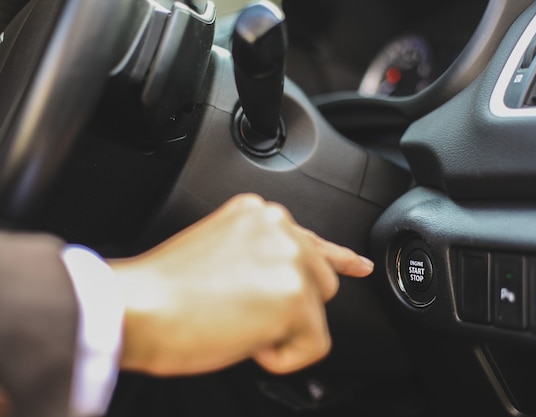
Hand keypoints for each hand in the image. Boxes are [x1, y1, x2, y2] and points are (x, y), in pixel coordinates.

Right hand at [109, 194, 372, 375]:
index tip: (358, 264)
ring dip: (283, 329)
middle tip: (242, 313)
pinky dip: (282, 357)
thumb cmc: (165, 288)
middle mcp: (281, 228)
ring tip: (237, 323)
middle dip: (290, 306)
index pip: (312, 239)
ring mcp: (291, 259)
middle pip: (320, 281)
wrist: (138, 308)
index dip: (337, 258)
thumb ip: (260, 254)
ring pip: (317, 314)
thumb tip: (285, 281)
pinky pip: (313, 345)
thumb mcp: (220, 250)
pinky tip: (246, 342)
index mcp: (259, 215)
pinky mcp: (295, 297)